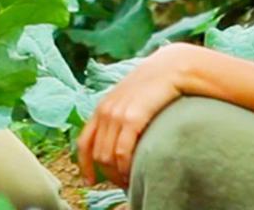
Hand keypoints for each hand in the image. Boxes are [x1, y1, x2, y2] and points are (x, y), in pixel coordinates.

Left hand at [77, 43, 194, 187]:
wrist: (169, 69)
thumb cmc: (153, 88)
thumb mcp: (128, 101)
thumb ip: (119, 117)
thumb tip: (117, 139)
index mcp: (101, 109)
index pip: (83, 142)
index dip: (84, 165)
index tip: (89, 181)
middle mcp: (104, 112)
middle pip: (97, 154)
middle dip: (106, 174)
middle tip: (121, 184)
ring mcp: (116, 115)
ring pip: (107, 157)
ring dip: (117, 174)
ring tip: (129, 181)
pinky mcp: (132, 118)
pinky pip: (122, 152)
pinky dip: (125, 168)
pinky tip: (133, 173)